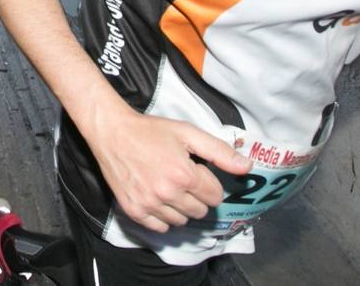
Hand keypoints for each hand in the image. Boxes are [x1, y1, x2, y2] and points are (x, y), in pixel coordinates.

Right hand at [87, 106, 251, 232]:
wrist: (112, 132)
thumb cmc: (150, 131)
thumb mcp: (187, 133)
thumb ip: (219, 151)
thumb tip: (247, 166)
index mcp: (184, 175)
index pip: (215, 196)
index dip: (209, 183)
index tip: (196, 172)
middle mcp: (167, 193)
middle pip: (200, 211)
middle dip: (197, 196)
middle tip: (182, 179)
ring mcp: (149, 204)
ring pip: (181, 222)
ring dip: (180, 208)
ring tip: (168, 187)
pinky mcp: (134, 211)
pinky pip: (160, 228)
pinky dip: (163, 217)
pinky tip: (157, 198)